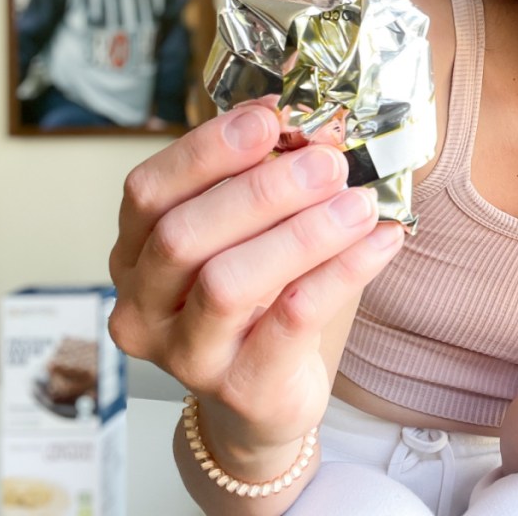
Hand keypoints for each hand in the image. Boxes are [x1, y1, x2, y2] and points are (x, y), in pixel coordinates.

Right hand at [108, 102, 403, 460]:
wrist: (261, 401)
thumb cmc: (255, 303)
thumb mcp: (247, 238)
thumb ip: (263, 184)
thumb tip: (313, 127)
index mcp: (135, 254)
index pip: (148, 192)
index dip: (207, 149)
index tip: (269, 117)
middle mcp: (143, 307)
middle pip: (184, 236)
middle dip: (262, 190)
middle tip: (327, 164)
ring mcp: (186, 355)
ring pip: (229, 283)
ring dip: (303, 232)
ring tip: (359, 203)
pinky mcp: (241, 388)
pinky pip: (291, 320)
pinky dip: (342, 272)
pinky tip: (382, 241)